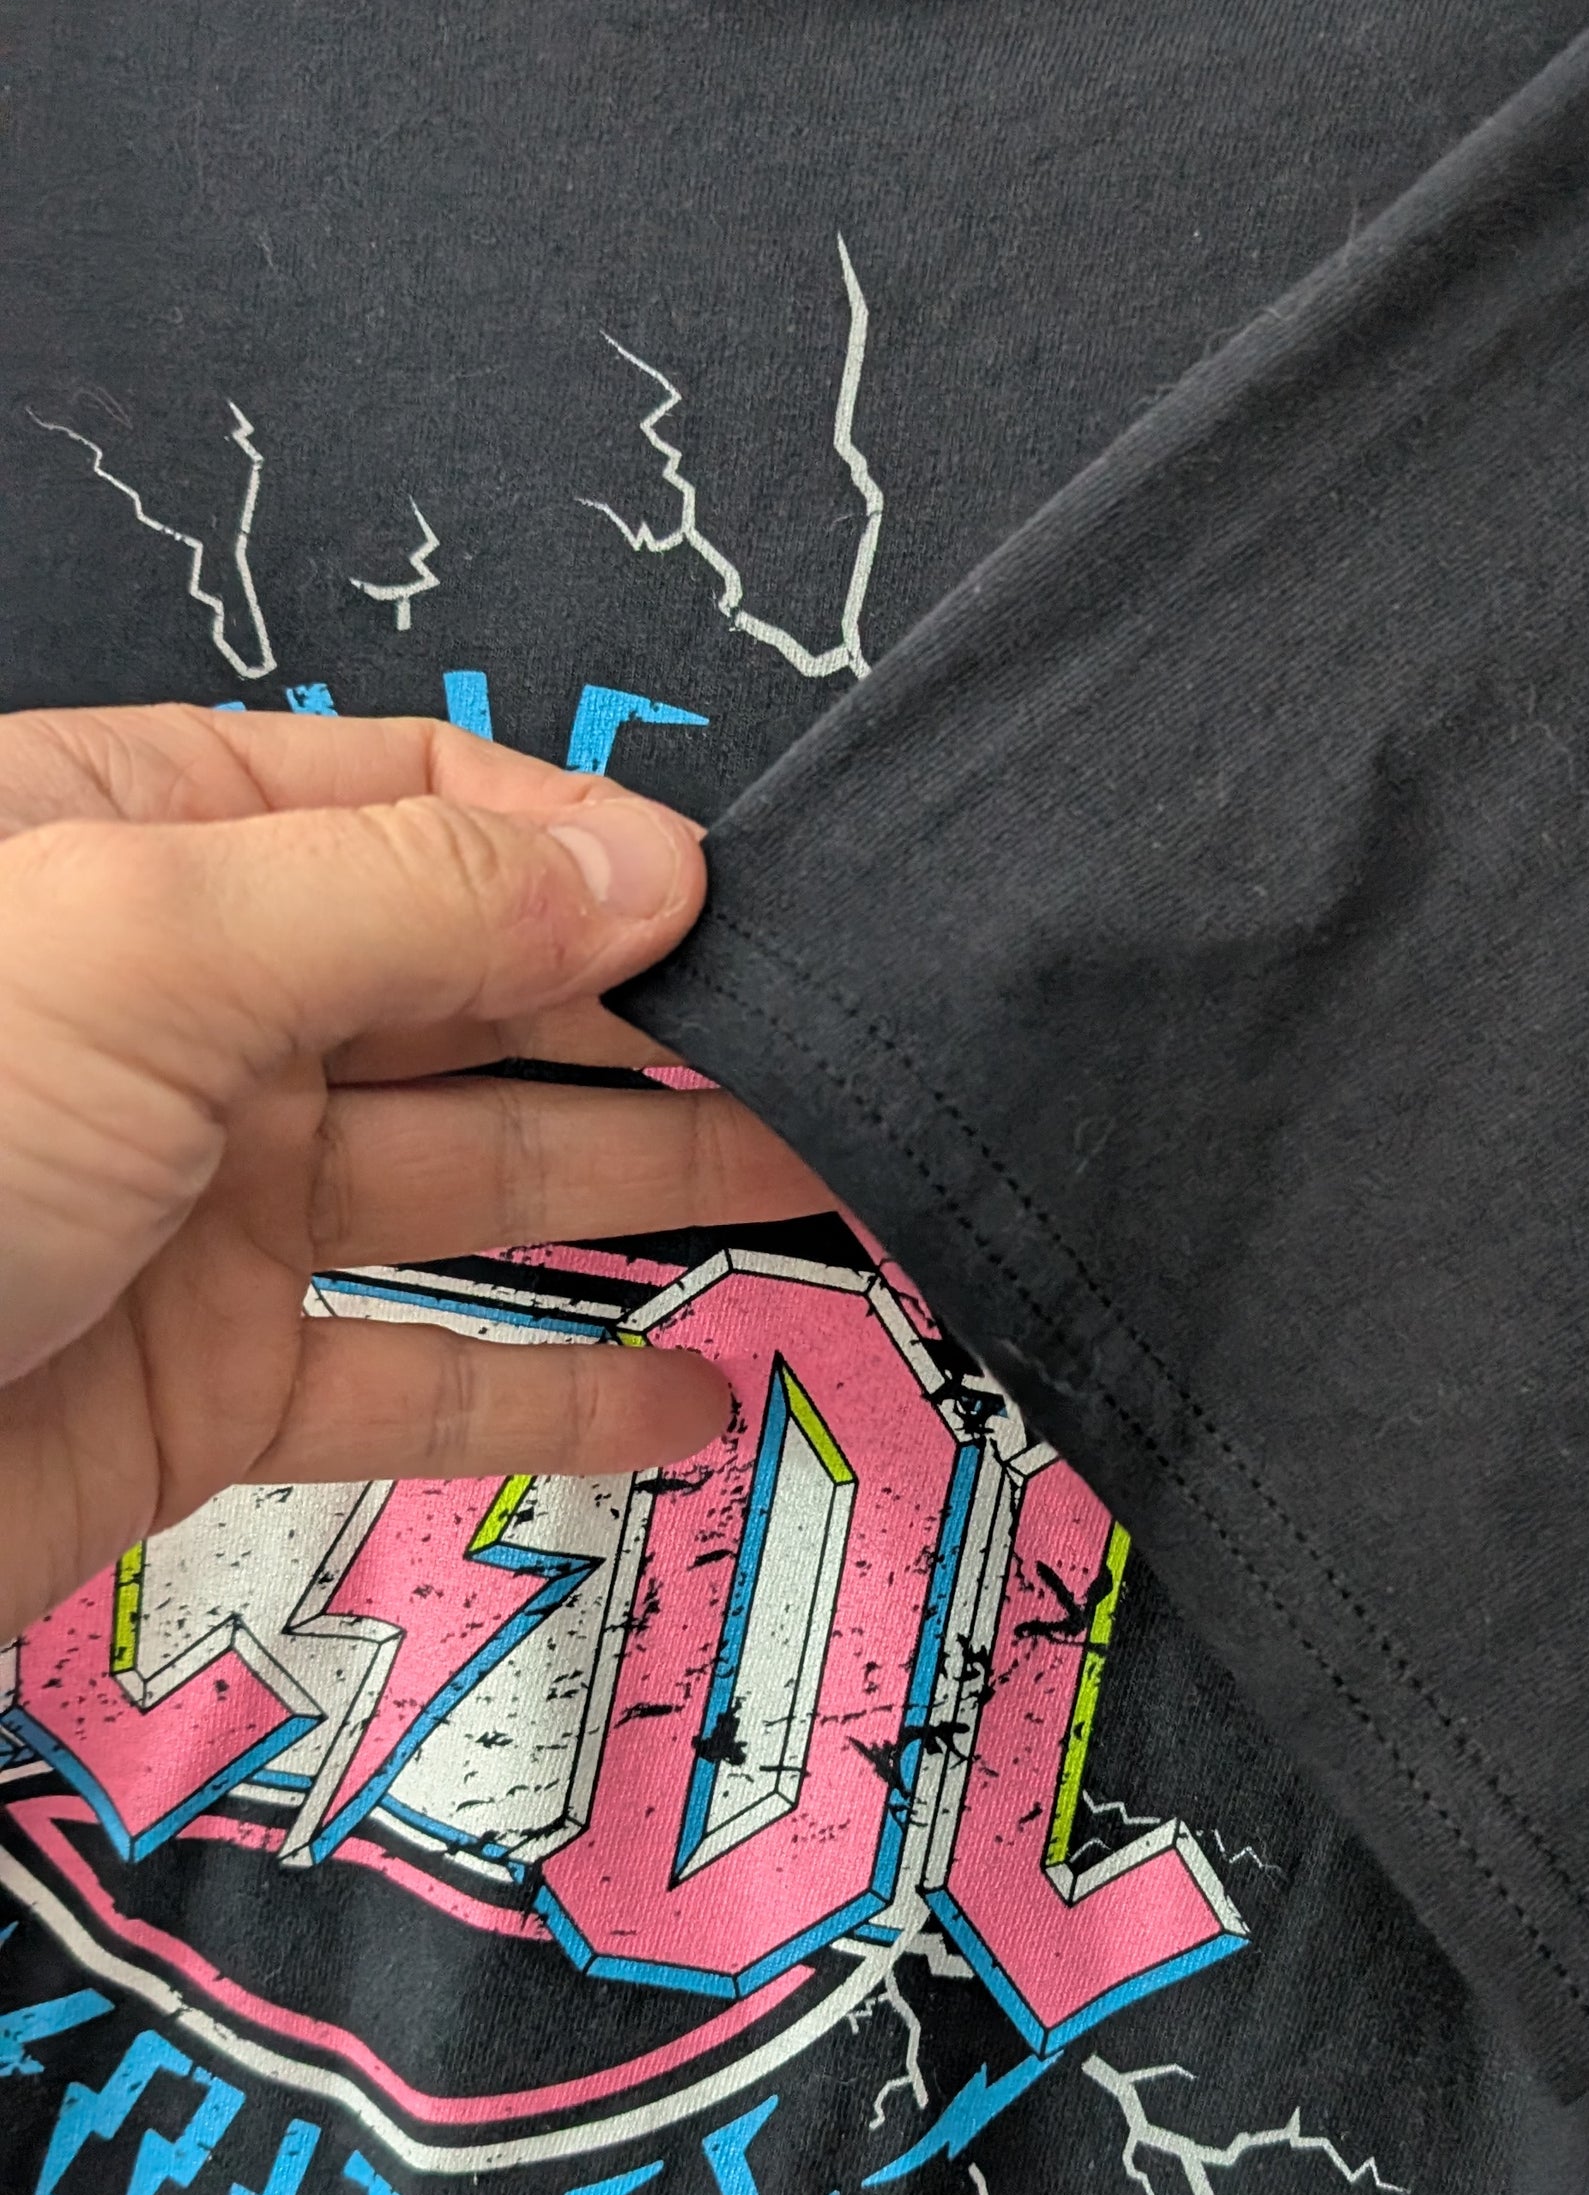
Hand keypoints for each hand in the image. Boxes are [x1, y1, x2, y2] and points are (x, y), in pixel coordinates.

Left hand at [0, 705, 832, 1638]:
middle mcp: (179, 1018)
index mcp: (137, 847)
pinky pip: (415, 1380)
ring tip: (834, 1192)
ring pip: (474, 1184)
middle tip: (846, 1057)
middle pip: (474, 994)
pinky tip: (686, 1391)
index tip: (744, 909)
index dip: (586, 844)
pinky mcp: (198, 1394)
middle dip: (659, 1021)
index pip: (413, 800)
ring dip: (652, 1191)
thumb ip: (408, 896)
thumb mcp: (139, 946)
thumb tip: (638, 851)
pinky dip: (559, 1394)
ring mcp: (193, 1208)